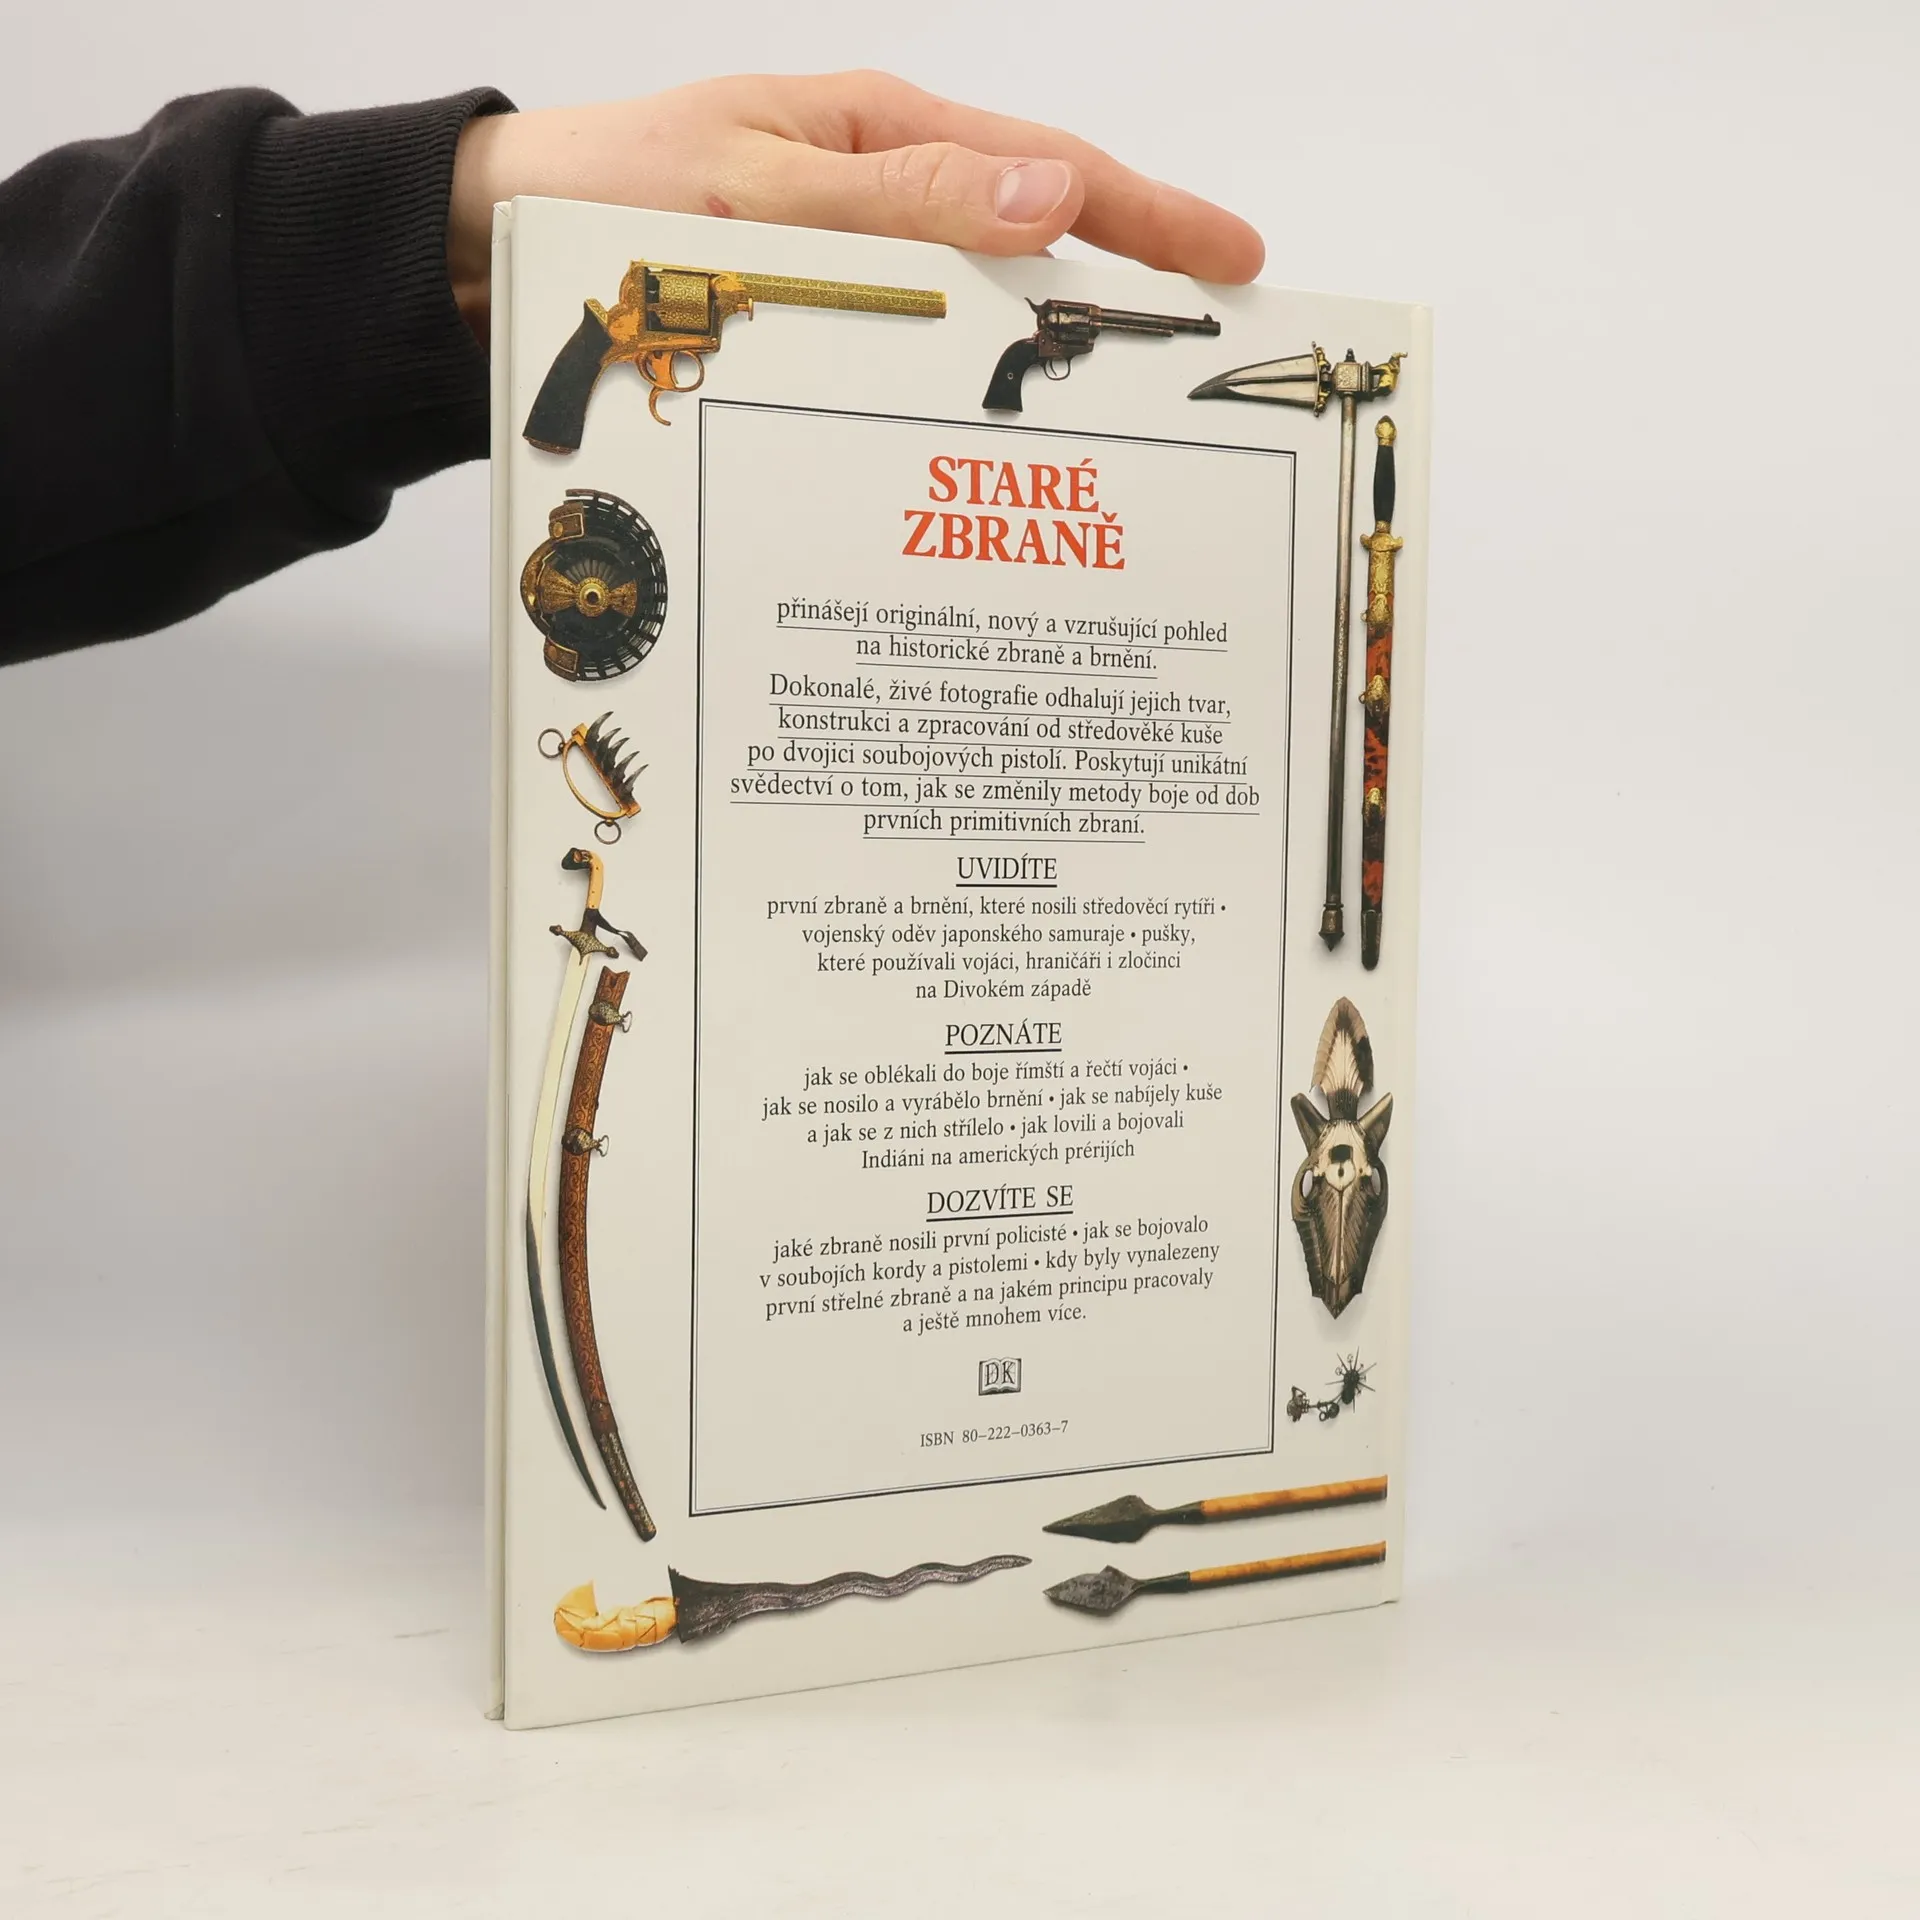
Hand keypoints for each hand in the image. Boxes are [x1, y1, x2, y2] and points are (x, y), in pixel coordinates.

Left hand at [447, 71, 1263, 338]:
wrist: (488, 250)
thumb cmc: (604, 197)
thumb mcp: (754, 188)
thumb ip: (897, 199)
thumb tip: (1048, 194)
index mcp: (877, 135)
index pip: (1049, 170)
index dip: (1152, 217)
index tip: (1236, 259)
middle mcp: (874, 194)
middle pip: (1031, 240)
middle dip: (1126, 289)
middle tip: (1204, 356)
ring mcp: (848, 258)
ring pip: (975, 307)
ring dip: (1043, 354)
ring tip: (1121, 416)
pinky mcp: (813, 318)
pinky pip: (909, 348)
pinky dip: (957, 385)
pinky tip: (984, 430)